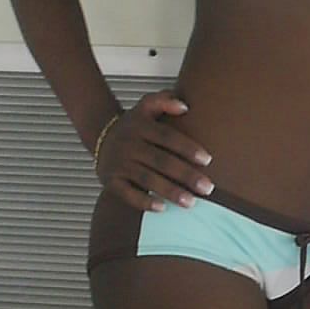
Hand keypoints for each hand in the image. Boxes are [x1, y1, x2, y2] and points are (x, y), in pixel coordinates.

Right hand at [95, 90, 213, 211]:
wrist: (101, 135)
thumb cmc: (134, 124)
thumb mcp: (146, 105)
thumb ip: (165, 100)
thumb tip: (185, 107)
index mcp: (141, 126)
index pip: (167, 137)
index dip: (187, 148)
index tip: (207, 160)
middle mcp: (129, 144)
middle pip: (161, 161)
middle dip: (185, 175)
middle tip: (207, 188)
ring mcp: (119, 164)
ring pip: (147, 179)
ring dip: (170, 191)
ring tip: (191, 202)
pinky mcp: (111, 181)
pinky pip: (127, 194)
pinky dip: (144, 202)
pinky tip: (162, 208)